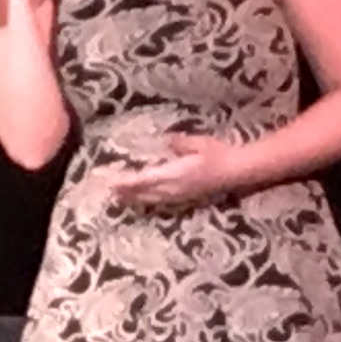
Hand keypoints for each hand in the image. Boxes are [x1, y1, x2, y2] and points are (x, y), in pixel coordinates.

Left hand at [98, 132, 240, 209]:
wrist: (238, 171)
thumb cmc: (219, 153)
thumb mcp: (198, 142)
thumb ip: (178, 143)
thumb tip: (163, 141)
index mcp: (174, 175)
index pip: (142, 180)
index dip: (122, 181)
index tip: (106, 179)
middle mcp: (173, 189)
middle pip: (141, 193)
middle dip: (121, 190)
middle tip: (102, 185)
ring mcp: (179, 196)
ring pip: (148, 199)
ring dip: (130, 197)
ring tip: (114, 193)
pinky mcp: (184, 198)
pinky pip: (158, 200)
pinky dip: (143, 198)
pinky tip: (138, 197)